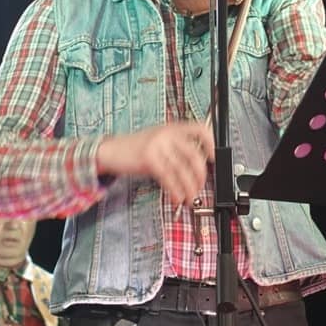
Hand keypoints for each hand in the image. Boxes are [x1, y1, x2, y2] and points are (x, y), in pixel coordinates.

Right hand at [96, 121, 214, 205]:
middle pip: (194, 155)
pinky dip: (176, 190)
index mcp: (173, 128)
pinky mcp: (149, 159)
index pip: (200, 129)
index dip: (211, 144)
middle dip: (200, 175)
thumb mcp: (160, 140)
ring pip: (182, 170)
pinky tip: (177, 197)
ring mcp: (158, 146)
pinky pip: (169, 178)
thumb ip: (178, 148)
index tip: (214, 159)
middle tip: (200, 187)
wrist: (111, 150)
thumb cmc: (136, 147)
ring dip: (189, 188)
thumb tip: (198, 166)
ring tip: (190, 197)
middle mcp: (167, 134)